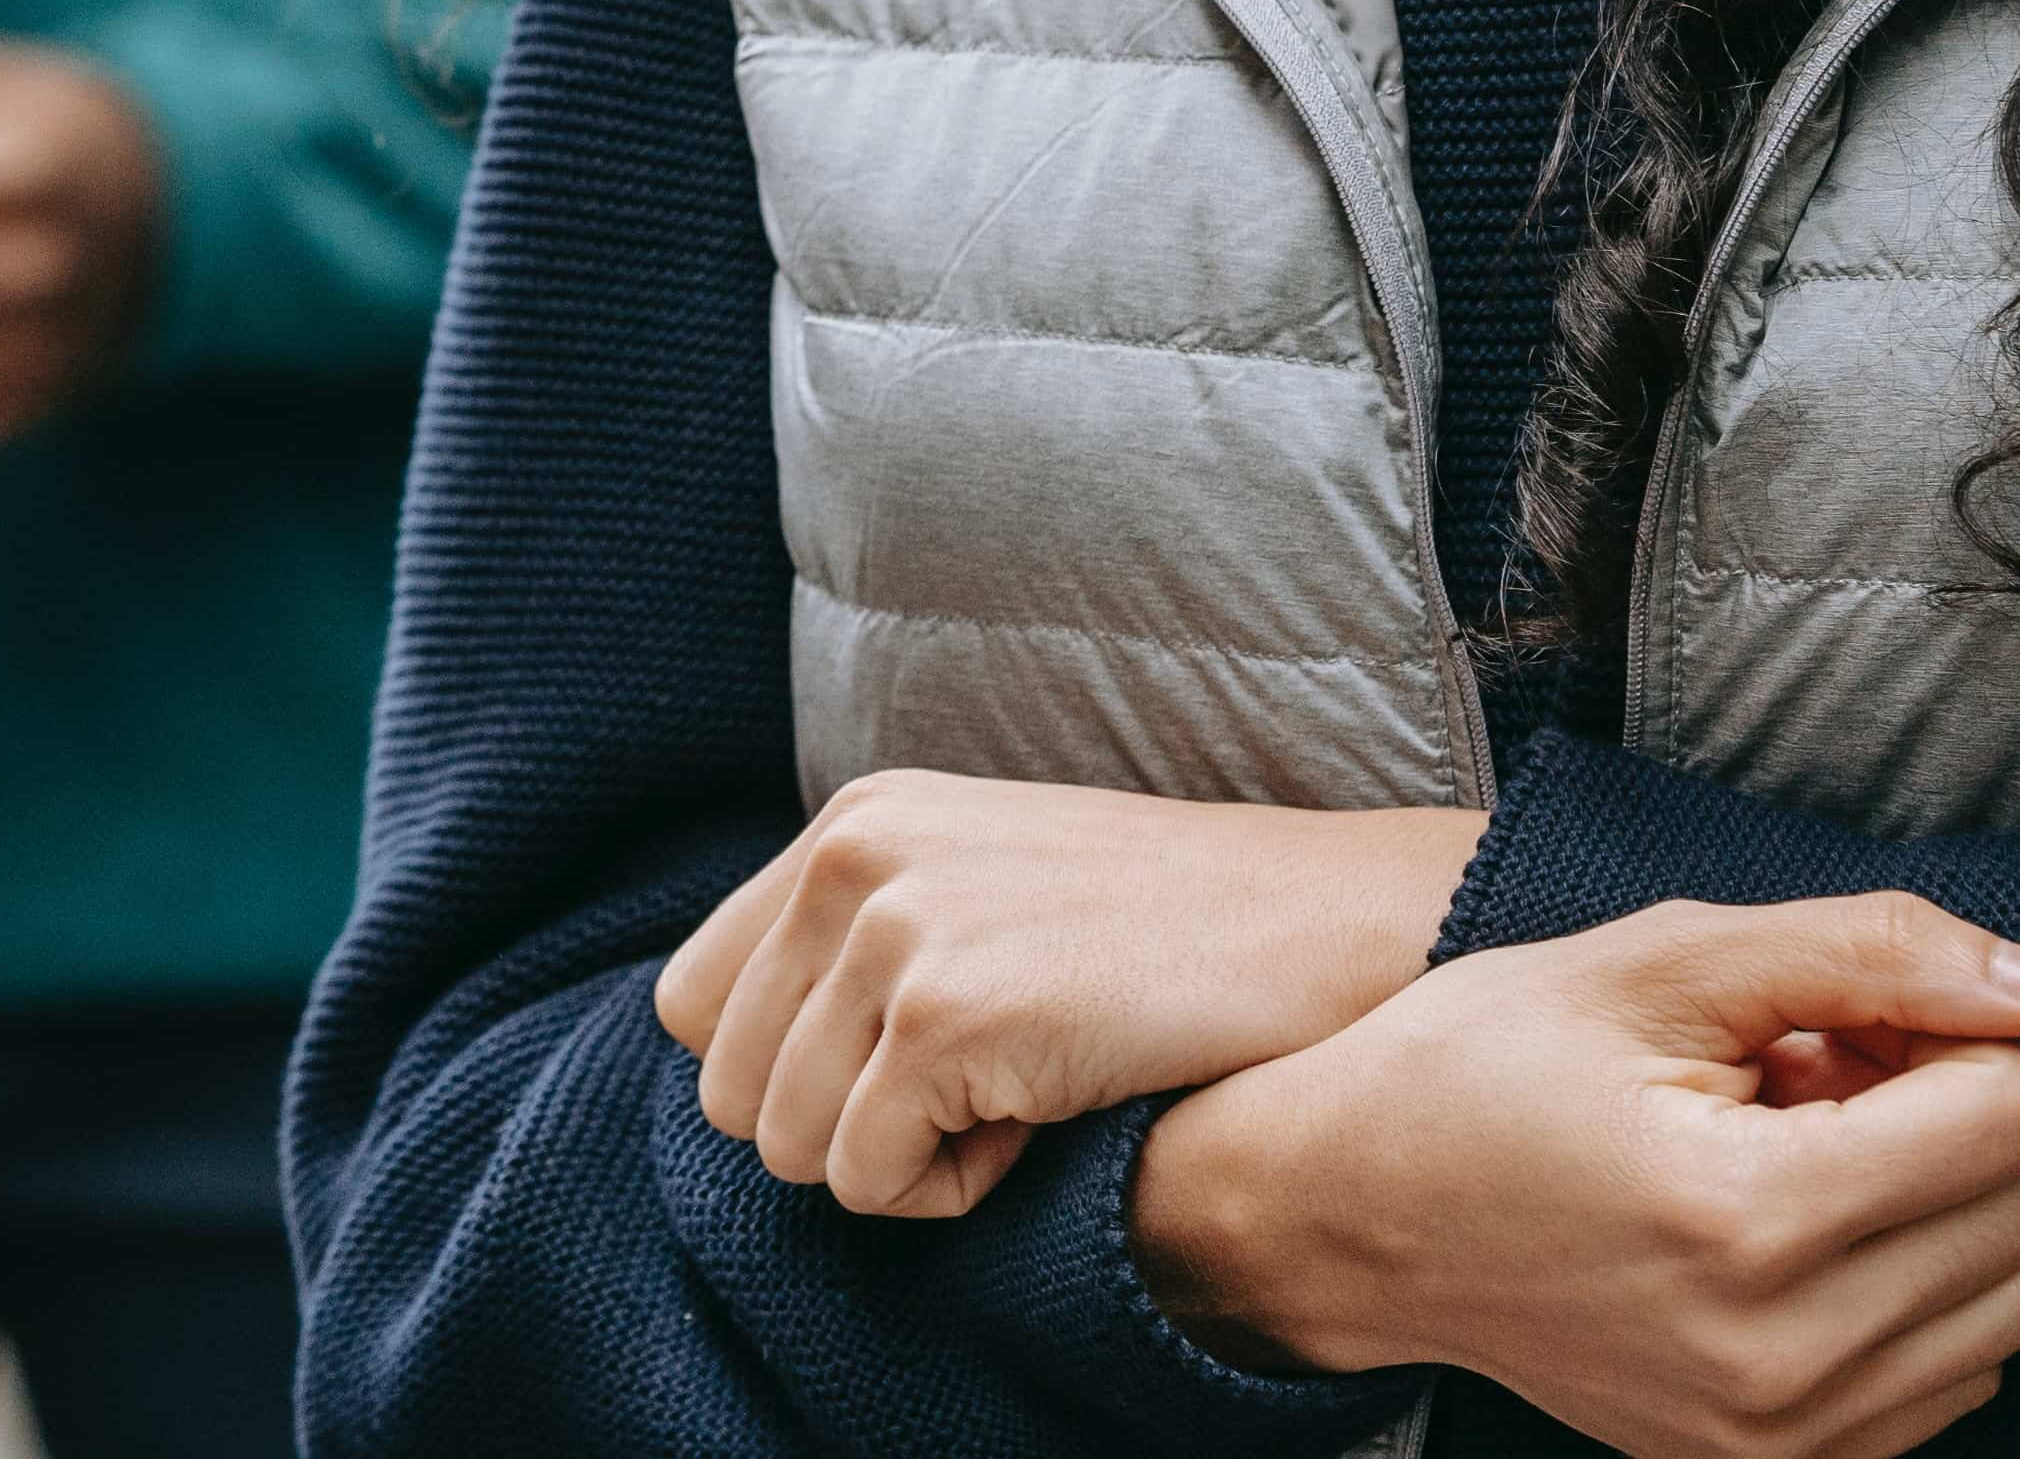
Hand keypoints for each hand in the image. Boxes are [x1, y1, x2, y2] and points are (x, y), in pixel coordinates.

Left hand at [652, 776, 1487, 1219]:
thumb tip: (738, 1067)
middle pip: (728, 1090)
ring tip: (1015, 1101)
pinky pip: (866, 1181)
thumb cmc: (1163, 937)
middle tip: (976, 1096)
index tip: (909, 1071)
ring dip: (899, 1164)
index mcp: (852, 824)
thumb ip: (858, 938)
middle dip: (840, 1131)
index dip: (789, 1075)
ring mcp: (894, 931)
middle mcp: (853, 857)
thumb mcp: (980, 886)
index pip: (694, 1005)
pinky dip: (948, 1194)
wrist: (1325, 930)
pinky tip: (1039, 1125)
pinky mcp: (944, 1017)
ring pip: (787, 1146)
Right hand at [1130, 892, 2019, 1458]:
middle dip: (1957, 1110)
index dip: (1948, 1032)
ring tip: (1808, 1155)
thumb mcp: (1665, 960)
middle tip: (1823, 1074)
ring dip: (1947, 1207)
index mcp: (1752, 1211)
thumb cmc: (1488, 1063)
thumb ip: (1877, 953)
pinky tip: (1800, 1234)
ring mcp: (1789, 1435)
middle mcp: (1788, 1352)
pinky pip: (1964, 1376)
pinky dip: (1916, 1290)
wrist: (1353, 1217)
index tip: (1843, 1022)